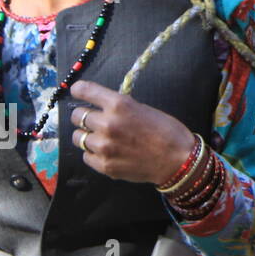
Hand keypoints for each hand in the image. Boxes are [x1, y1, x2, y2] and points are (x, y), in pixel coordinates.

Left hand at [69, 80, 197, 184]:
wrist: (177, 159)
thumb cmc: (166, 131)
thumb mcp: (143, 109)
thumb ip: (119, 108)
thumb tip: (101, 108)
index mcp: (119, 104)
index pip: (85, 91)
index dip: (79, 90)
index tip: (78, 91)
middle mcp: (107, 123)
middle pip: (77, 116)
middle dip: (84, 116)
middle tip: (94, 120)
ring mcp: (103, 146)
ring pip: (78, 137)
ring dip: (87, 136)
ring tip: (102, 139)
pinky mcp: (103, 165)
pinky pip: (86, 156)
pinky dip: (94, 153)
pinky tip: (108, 152)